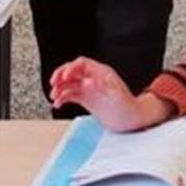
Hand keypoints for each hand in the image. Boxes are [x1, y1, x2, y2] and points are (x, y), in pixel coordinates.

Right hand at [49, 57, 173, 131]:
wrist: (131, 120)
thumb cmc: (128, 107)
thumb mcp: (117, 95)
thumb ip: (103, 86)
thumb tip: (88, 80)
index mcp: (101, 73)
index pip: (81, 64)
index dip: (70, 68)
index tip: (64, 76)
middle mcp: (93, 79)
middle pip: (72, 71)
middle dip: (61, 75)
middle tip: (54, 83)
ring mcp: (89, 89)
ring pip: (69, 83)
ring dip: (60, 88)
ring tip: (54, 96)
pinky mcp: (86, 99)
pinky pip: (70, 94)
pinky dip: (62, 98)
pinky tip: (58, 103)